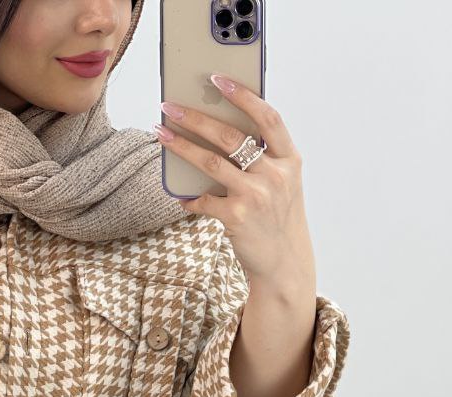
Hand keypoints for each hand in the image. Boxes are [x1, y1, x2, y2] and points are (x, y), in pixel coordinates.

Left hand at [155, 74, 314, 290]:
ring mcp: (256, 196)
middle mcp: (275, 174)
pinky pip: (203, 200)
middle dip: (196, 118)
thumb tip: (218, 131)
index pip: (268, 117)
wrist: (284, 262)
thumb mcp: (283, 182)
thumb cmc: (277, 216)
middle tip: (171, 106)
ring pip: (210, 162)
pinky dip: (189, 198)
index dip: (243, 95)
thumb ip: (263, 158)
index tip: (218, 79)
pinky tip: (180, 196)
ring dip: (181, 147)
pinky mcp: (237, 218)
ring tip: (161, 135)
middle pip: (231, 136)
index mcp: (290, 159)